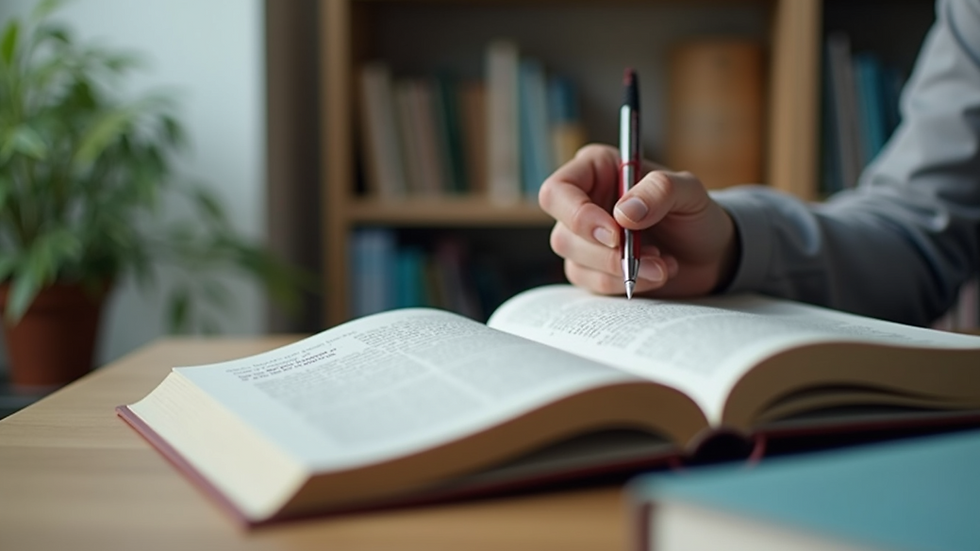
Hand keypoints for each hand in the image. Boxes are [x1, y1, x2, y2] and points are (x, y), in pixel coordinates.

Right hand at [538, 144, 739, 297]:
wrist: (709, 254)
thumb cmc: (695, 214)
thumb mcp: (690, 191)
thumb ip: (660, 190)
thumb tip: (624, 213)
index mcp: (596, 170)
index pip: (558, 191)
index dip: (577, 215)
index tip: (615, 233)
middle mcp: (583, 202)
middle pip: (563, 234)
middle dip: (607, 253)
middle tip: (650, 255)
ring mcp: (584, 239)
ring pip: (576, 263)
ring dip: (622, 270)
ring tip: (663, 265)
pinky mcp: (592, 269)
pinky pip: (593, 284)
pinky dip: (626, 284)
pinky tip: (655, 274)